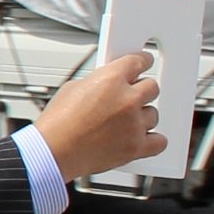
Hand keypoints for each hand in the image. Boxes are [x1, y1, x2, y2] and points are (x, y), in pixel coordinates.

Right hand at [34, 52, 166, 179]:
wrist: (54, 152)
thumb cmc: (58, 124)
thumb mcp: (73, 88)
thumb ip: (97, 82)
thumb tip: (107, 84)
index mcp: (111, 79)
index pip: (139, 61)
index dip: (143, 61)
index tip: (145, 62)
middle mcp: (127, 100)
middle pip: (152, 87)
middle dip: (141, 90)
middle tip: (130, 96)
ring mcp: (134, 124)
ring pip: (154, 114)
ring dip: (142, 116)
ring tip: (124, 122)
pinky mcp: (136, 147)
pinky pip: (160, 141)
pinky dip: (152, 139)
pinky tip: (142, 137)